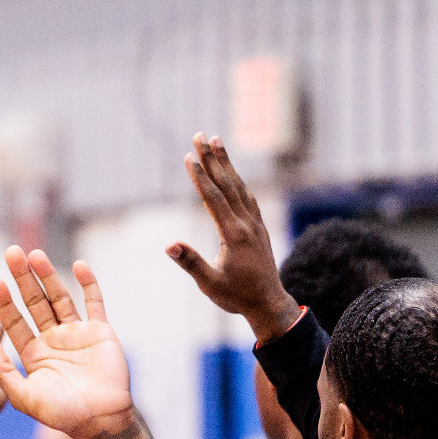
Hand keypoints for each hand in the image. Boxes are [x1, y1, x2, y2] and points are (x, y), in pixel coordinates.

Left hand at [0, 247, 155, 438]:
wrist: (100, 421)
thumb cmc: (62, 415)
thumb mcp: (23, 396)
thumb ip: (2, 370)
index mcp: (33, 354)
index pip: (14, 322)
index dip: (4, 302)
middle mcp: (53, 340)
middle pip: (35, 302)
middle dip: (23, 279)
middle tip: (11, 253)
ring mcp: (77, 334)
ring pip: (60, 297)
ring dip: (48, 275)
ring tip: (35, 254)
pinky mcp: (100, 331)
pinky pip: (94, 302)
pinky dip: (88, 283)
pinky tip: (78, 266)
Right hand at [168, 133, 302, 341]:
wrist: (268, 303)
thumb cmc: (236, 296)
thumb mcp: (210, 284)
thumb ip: (191, 263)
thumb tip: (169, 246)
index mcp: (234, 234)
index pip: (213, 198)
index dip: (200, 176)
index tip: (188, 156)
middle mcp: (247, 224)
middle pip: (227, 184)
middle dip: (212, 158)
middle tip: (201, 135)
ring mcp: (255, 224)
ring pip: (239, 186)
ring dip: (227, 163)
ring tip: (217, 142)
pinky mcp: (259, 228)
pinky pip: (247, 197)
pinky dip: (238, 181)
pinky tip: (233, 174)